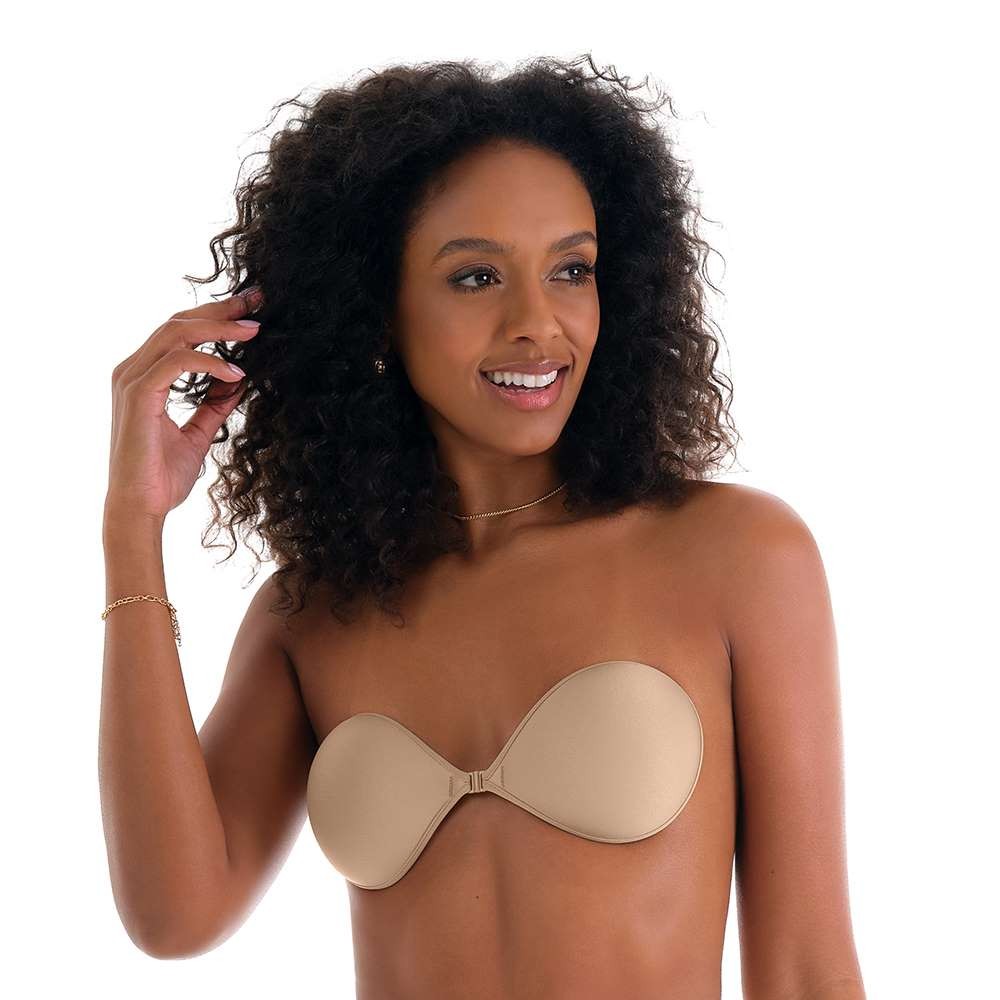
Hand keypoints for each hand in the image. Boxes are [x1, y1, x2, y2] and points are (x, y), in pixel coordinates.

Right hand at [105, 288, 262, 522]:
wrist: (141, 507)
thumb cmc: (161, 476)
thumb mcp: (198, 433)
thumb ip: (214, 406)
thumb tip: (239, 382)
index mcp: (143, 376)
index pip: (179, 331)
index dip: (215, 317)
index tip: (250, 312)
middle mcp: (133, 371)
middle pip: (178, 321)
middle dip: (221, 310)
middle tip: (257, 303)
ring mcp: (132, 380)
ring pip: (176, 333)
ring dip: (219, 328)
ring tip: (254, 332)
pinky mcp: (139, 395)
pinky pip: (177, 361)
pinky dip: (210, 362)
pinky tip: (236, 373)